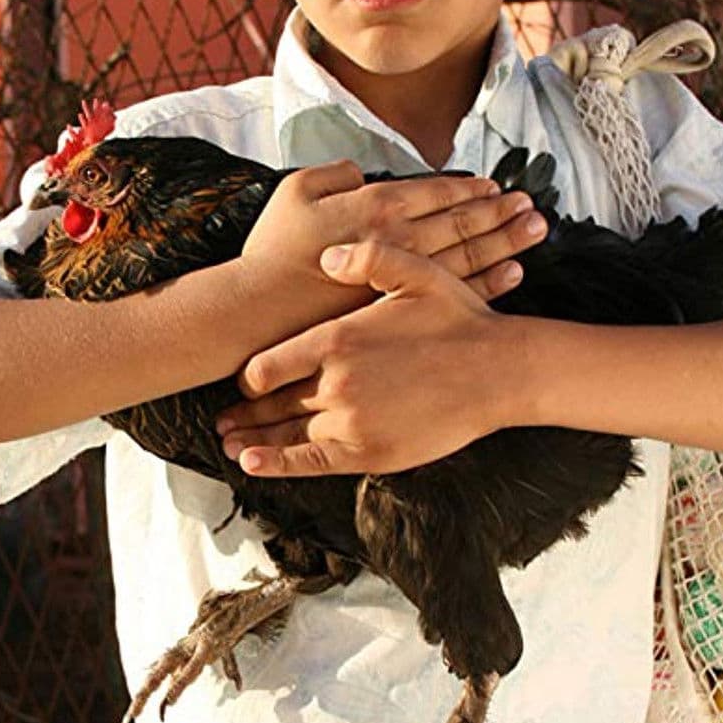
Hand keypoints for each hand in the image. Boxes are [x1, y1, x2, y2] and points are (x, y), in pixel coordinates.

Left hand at [215, 239, 538, 476]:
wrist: (501, 372)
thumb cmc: (461, 321)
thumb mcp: (417, 273)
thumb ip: (366, 260)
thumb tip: (325, 258)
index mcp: (337, 339)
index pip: (268, 363)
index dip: (250, 374)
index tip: (245, 379)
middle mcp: (335, 383)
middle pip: (271, 401)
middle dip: (243, 411)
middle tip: (220, 419)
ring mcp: (350, 422)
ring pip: (284, 433)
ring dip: (252, 439)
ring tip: (230, 443)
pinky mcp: (368, 453)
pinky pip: (308, 461)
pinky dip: (275, 463)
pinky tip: (251, 463)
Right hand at [240, 158, 546, 328]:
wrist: (260, 315)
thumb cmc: (273, 253)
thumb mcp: (295, 192)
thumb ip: (335, 174)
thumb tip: (362, 173)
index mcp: (375, 206)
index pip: (435, 192)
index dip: (467, 187)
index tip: (494, 184)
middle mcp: (400, 240)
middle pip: (462, 222)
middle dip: (500, 212)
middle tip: (532, 205)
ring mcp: (406, 280)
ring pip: (469, 256)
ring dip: (505, 241)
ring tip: (534, 231)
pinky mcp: (405, 312)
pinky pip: (457, 293)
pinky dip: (489, 282)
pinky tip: (513, 274)